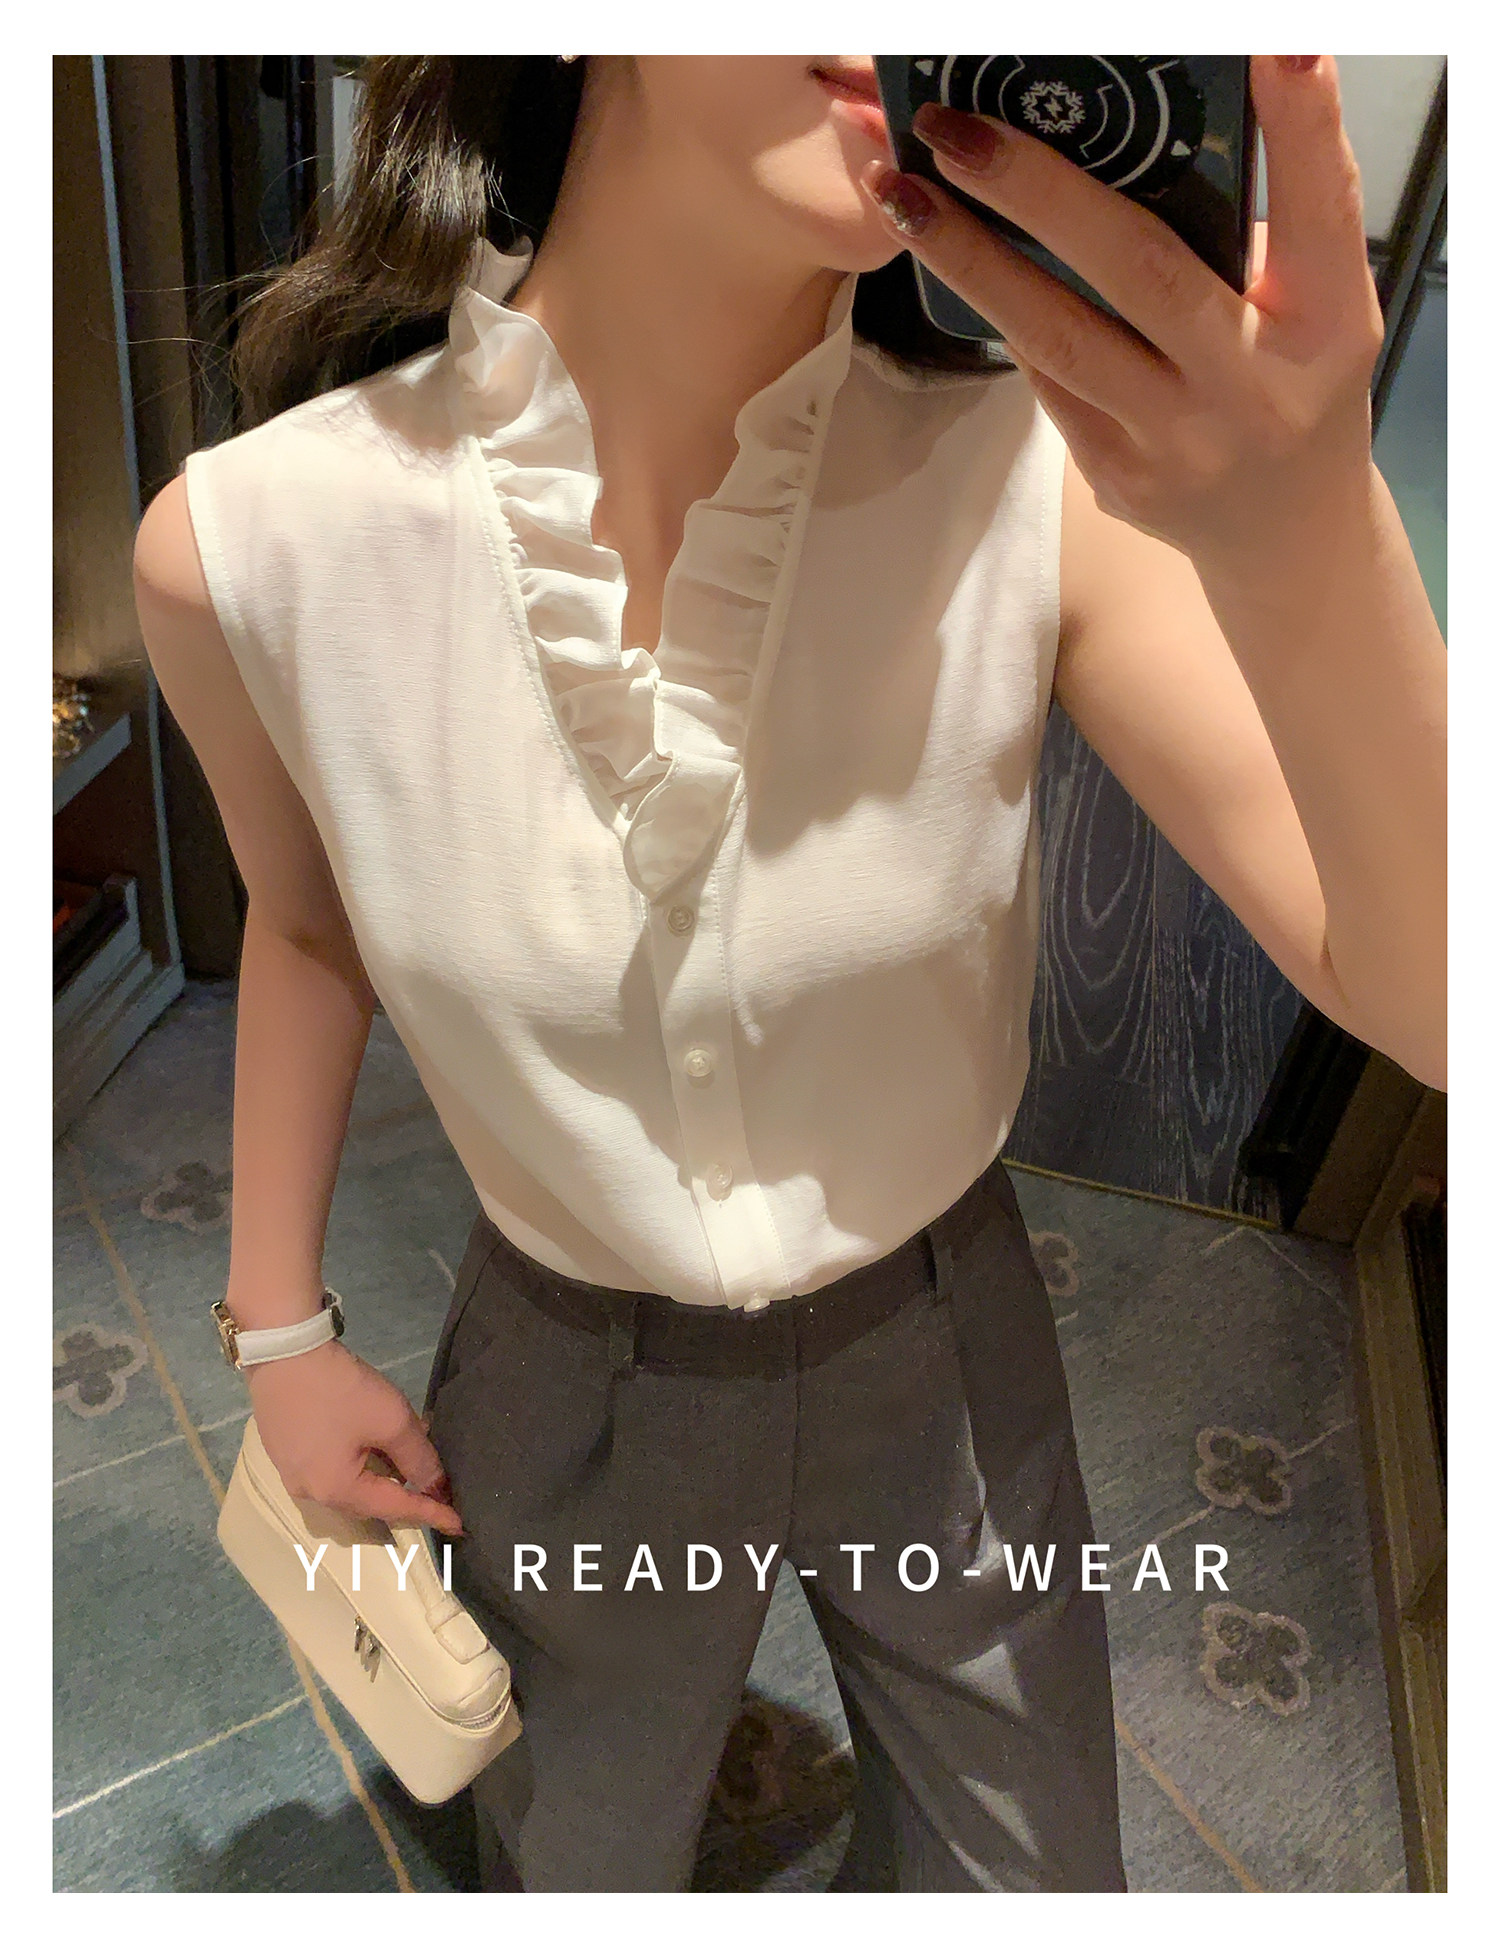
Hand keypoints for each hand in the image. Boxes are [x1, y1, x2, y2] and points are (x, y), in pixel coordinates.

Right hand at [244, 1339, 463, 1535]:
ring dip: (383, 1474)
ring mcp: (292, 1472)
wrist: (283, 1350)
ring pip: (350, 1484)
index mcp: (336, 1492)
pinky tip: (374, 1440)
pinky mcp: (285, 1451)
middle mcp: (310, 1493)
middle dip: (405, 1492)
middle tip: (436, 1483)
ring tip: (409, 1456)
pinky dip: (360, 1461)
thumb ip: (419, 1458)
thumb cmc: (339, 1389)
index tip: (459, 1524)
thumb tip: (435, 1485)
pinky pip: (332, 1468)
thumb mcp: (391, 1421)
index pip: (395, 1509)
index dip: (431, 1512)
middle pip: (370, 1500)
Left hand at [860, 57, 1385, 568]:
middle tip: (953, 127)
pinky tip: (950, 258)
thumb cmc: (1293, 382)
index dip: (1300, 123)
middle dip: (1036, 189)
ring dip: (972, 259)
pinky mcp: (1118, 478)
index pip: (1321, 206)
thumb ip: (1254, 227)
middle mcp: (1252, 383)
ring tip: (905, 192)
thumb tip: (1151, 126)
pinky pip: (1046, 380)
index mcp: (1325, 321)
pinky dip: (1002, 312)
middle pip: (1138, 269)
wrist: (1282, 535)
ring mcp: (1178, 441)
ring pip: (1059, 336)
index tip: (1281, 44)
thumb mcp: (1313, 302)